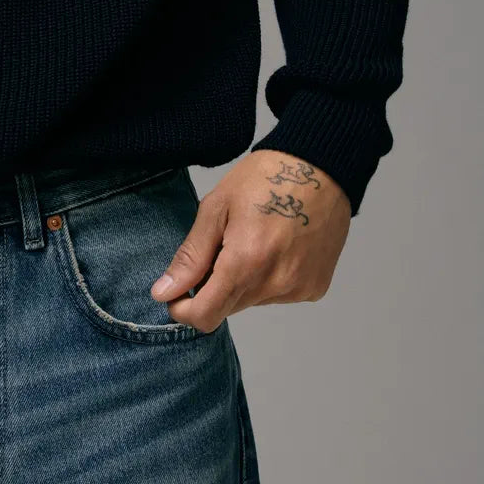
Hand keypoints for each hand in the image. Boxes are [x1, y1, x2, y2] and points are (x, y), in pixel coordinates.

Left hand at [148, 150, 351, 331]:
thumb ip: (191, 256)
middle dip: (212, 288)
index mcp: (246, 262)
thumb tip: (164, 292)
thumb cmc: (265, 178)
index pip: (206, 316)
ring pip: (252, 301)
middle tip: (218, 247)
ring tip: (251, 239)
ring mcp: (298, 289)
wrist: (320, 167)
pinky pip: (277, 294)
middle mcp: (275, 284)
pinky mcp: (314, 288)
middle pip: (228, 309)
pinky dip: (267, 278)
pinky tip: (275, 246)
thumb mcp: (216, 208)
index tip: (176, 293)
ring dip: (242, 282)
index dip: (184, 310)